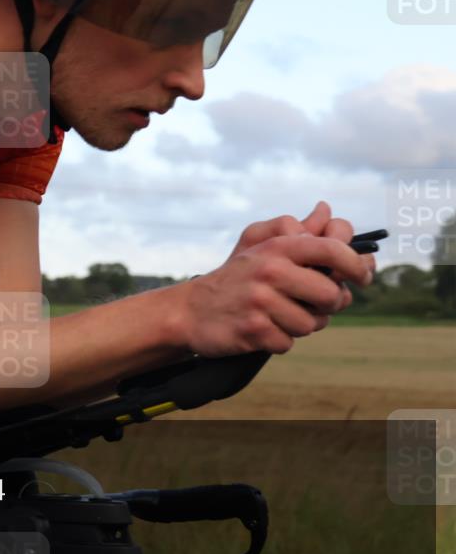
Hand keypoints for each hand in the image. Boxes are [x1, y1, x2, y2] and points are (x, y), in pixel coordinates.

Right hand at [177, 234, 373, 357]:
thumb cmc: (237, 278)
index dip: (356, 264)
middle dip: (327, 305)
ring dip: (301, 325)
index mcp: (277, 247)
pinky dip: (279, 340)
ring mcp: (261, 301)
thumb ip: (298, 230)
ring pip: (312, 323)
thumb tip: (327, 210)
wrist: (191, 310)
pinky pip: (289, 342)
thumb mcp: (262, 247)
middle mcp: (270, 271)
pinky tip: (263, 329)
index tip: (363, 276)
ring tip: (279, 316)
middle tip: (311, 304)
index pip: (333, 249)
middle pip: (331, 295)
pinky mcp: (254, 330)